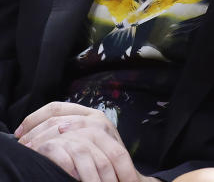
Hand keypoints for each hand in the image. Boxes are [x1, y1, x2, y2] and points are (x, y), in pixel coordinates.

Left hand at [14, 102, 152, 181]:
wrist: (126, 175)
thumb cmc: (101, 160)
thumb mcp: (84, 142)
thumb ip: (70, 134)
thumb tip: (39, 134)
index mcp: (88, 113)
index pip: (55, 107)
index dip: (34, 118)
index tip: (19, 133)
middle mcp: (95, 116)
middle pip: (56, 117)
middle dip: (35, 130)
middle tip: (22, 145)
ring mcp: (101, 127)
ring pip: (62, 126)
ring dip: (42, 139)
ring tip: (30, 151)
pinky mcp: (104, 139)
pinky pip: (74, 139)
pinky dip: (57, 146)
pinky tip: (47, 154)